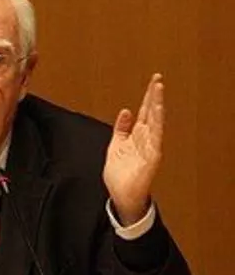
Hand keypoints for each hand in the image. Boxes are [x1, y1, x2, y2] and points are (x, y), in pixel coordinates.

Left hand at [104, 73, 163, 224]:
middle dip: (154, 96)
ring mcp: (150, 147)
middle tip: (158, 78)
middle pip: (152, 113)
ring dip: (157, 106)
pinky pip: (155, 138)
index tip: (153, 82)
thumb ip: (121, 128)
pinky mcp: (151, 157)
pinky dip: (156, 124)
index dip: (148, 97)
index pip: (145, 112)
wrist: (120, 195)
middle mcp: (146, 139)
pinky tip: (156, 112)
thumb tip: (125, 111)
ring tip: (158, 90)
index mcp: (137, 136)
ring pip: (155, 122)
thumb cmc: (121, 173)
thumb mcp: (116, 145)